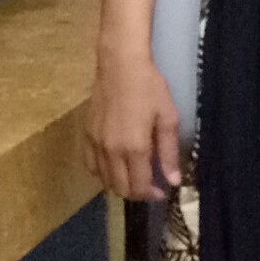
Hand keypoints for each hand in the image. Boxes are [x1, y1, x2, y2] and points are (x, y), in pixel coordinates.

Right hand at [85, 40, 180, 202]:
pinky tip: (114, 168)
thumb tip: (173, 181)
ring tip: (134, 178)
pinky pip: (90, 165)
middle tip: (150, 187)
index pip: (139, 187)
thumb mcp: (168, 118)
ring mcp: (96, 144)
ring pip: (104, 180)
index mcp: (134, 148)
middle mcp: (111, 151)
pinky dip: (102, 174)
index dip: (151, 195)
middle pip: (120, 188)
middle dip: (136, 194)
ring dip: (119, 185)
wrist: (120, 65)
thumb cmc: (149, 88)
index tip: (162, 192)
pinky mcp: (86, 135)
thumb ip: (169, 153)